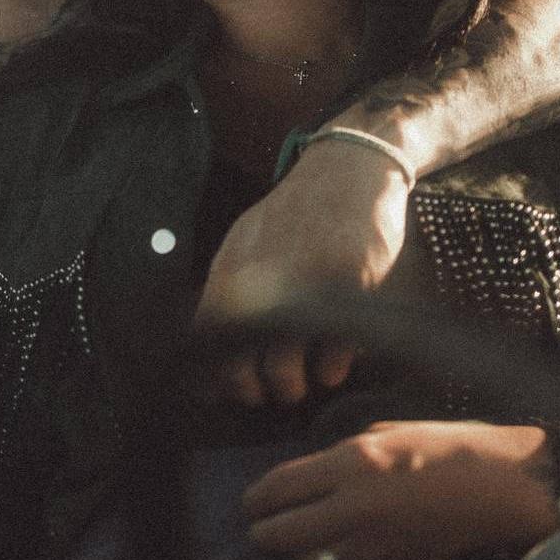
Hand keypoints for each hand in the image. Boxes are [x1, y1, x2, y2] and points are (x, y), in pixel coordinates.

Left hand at [195, 140, 414, 407]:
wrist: (350, 168)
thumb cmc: (295, 209)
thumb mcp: (247, 239)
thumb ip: (227, 286)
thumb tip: (209, 345)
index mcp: (232, 271)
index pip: (209, 345)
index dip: (221, 377)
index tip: (238, 386)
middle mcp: (263, 283)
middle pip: (244, 368)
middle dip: (259, 390)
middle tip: (275, 390)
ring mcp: (306, 289)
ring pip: (287, 372)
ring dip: (296, 386)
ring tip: (307, 378)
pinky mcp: (348, 292)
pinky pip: (332, 357)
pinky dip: (332, 369)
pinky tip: (334, 361)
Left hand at [243, 421, 558, 559]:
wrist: (493, 486)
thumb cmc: (439, 446)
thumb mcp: (380, 434)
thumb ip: (338, 457)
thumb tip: (306, 480)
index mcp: (350, 464)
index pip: (277, 488)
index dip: (254, 499)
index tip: (249, 504)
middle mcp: (355, 509)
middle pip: (280, 534)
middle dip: (262, 533)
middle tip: (260, 529)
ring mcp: (373, 547)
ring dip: (295, 556)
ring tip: (296, 545)